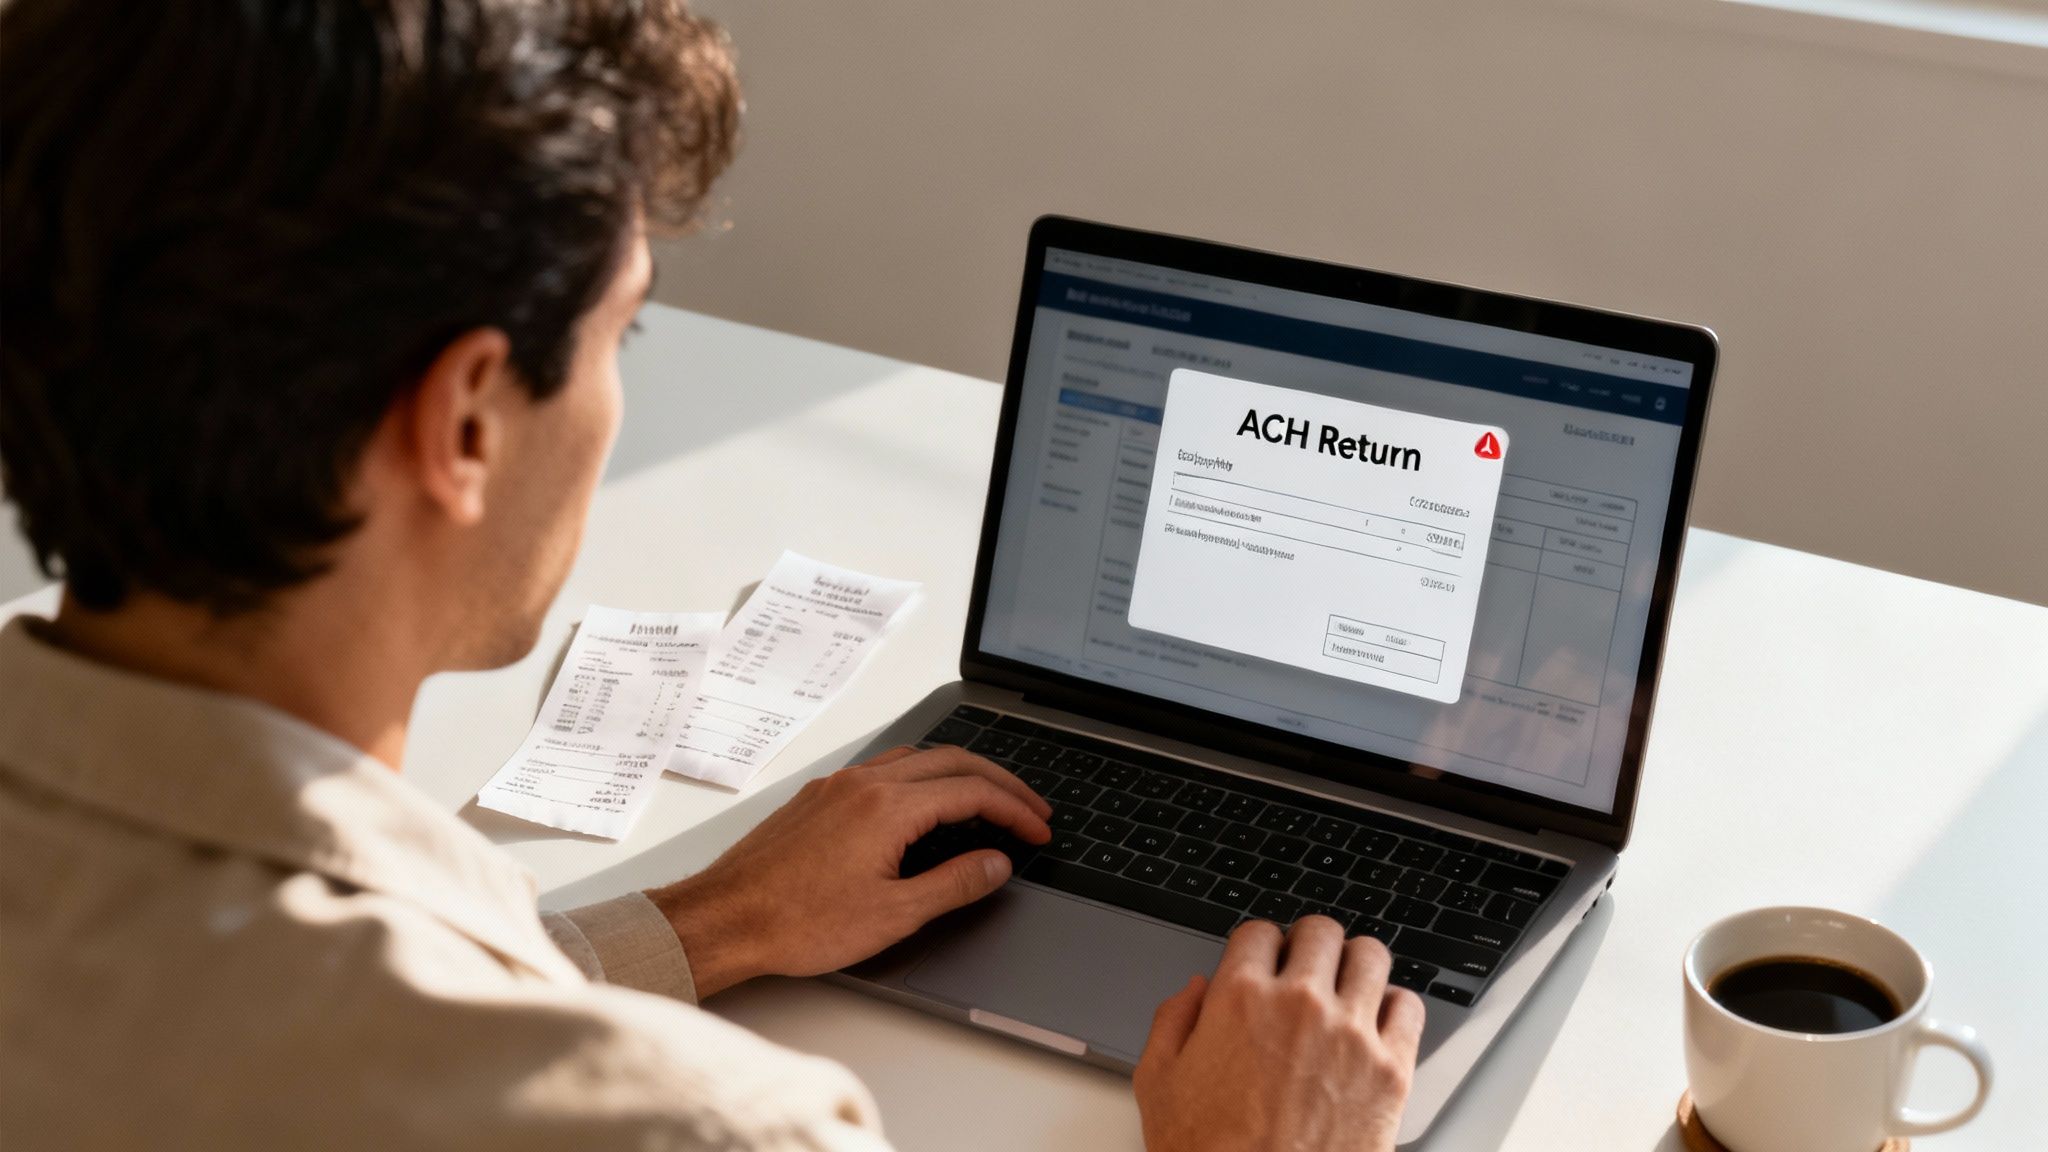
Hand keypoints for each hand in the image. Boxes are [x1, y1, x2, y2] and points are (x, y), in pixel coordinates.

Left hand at [644, 745, 1051, 997]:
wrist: (725, 919)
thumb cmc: (797, 923)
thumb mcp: (893, 915)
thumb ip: (954, 884)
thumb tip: (996, 863)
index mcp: (888, 807)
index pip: (972, 792)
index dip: (1015, 810)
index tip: (1038, 831)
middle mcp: (863, 783)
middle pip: (951, 762)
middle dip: (999, 783)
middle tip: (1029, 810)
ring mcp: (837, 786)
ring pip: (916, 760)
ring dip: (959, 774)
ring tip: (987, 803)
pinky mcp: (818, 798)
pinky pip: (884, 770)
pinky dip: (922, 779)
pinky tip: (926, 808)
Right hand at [1134, 917, 1424, 1151]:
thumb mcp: (1158, 1084)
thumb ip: (1172, 1021)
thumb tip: (1196, 990)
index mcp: (1240, 999)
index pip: (1259, 932)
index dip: (1258, 945)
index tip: (1262, 960)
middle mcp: (1300, 1005)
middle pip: (1320, 931)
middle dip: (1307, 944)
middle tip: (1304, 966)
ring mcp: (1352, 1034)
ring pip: (1371, 956)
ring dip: (1354, 964)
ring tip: (1345, 986)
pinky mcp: (1391, 1071)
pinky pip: (1409, 1007)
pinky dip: (1394, 1006)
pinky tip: (1375, 1023)